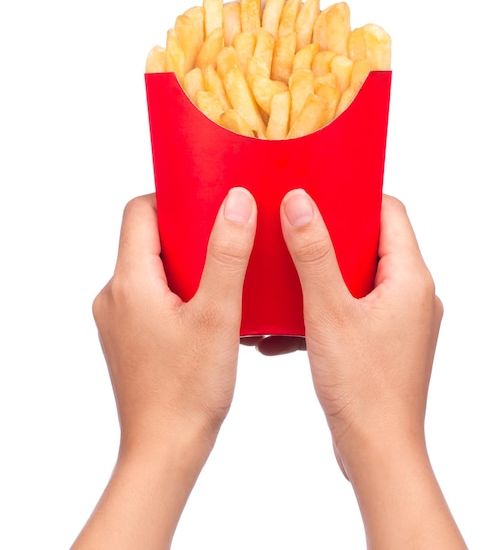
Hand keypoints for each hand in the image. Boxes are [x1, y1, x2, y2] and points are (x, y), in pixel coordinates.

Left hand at [72, 187, 256, 548]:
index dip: (173, 200)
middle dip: (186, 233)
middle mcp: (114, 296)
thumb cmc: (189, 390)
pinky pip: (149, 296)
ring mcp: (118, 319)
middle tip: (225, 238)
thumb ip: (227, 253)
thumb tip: (236, 201)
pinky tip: (208, 309)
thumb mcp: (218, 314)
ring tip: (222, 275)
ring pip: (149, 269)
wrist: (164, 449)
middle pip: (145, 240)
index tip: (208, 203)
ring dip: (184, 265)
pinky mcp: (128, 338)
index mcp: (129, 282)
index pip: (139, 212)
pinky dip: (177, 291)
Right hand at [280, 189, 466, 548]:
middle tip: (292, 230)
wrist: (376, 451)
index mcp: (410, 279)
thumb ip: (313, 253)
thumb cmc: (363, 388)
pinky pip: (351, 310)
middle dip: (329, 238)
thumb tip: (300, 203)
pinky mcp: (383, 341)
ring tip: (284, 279)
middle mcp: (412, 295)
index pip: (390, 213)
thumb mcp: (328, 311)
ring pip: (356, 279)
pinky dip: (321, 311)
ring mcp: (399, 320)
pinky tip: (284, 328)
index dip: (355, 197)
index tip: (319, 192)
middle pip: (371, 243)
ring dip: (319, 278)